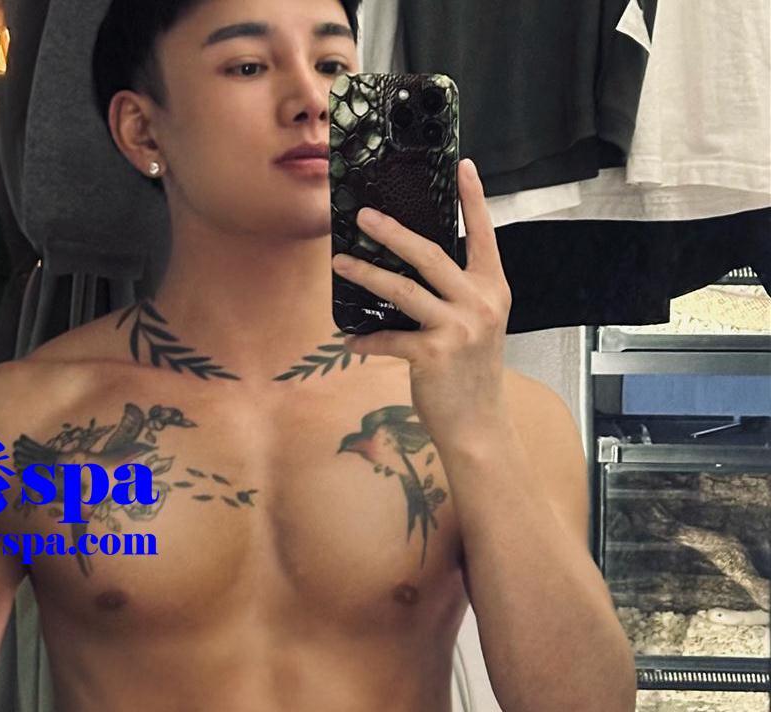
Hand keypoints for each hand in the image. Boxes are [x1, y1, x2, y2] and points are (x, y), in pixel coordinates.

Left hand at [332, 158, 512, 450]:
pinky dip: (366, 339)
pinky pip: (388, 338)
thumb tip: (411, 272)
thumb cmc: (471, 374)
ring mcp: (458, 328)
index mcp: (492, 289)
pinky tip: (349, 339)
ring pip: (402, 289)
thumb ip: (457, 296)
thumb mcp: (478, 326)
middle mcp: (479, 303)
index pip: (483, 235)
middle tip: (365, 216)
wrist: (478, 424)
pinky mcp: (433, 354)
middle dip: (393, 232)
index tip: (463, 165)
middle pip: (429, 254)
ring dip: (366, 274)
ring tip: (340, 262)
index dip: (474, 199)